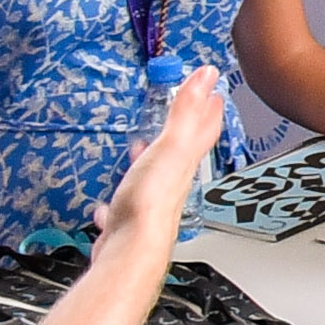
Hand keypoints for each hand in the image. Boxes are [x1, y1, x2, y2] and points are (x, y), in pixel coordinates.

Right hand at [97, 66, 222, 256]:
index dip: (210, 109)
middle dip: (185, 131)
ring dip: (151, 160)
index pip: (204, 129)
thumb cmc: (150, 201)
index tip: (215, 93)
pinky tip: (109, 202)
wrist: (130, 249)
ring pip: (154, 176)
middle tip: (187, 114)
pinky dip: (120, 198)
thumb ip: (187, 110)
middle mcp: (171, 182)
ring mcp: (149, 203)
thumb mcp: (170, 145)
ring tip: (144, 148)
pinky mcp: (126, 223)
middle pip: (182, 151)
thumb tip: (206, 76)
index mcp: (183, 161)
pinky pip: (124, 205)